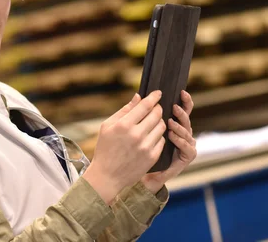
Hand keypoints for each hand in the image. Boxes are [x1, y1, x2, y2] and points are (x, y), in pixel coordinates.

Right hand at [82, 90, 166, 204]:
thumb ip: (124, 110)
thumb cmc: (105, 148)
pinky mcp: (152, 157)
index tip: (158, 93)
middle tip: (155, 107)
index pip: (145, 105)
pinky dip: (158, 136)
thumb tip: (138, 97)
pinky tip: (151, 136)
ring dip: (159, 121)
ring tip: (152, 122)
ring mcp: (146, 147)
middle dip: (157, 108)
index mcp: (124, 125)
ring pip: (161, 126)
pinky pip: (162, 140)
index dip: (154, 97)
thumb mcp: (107, 126)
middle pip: (156, 114)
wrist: (107, 175)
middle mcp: (136, 135)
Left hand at [141, 90, 196, 194]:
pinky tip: (172, 136)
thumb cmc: (143, 150)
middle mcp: (183, 132)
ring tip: (170, 122)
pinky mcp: (187, 156)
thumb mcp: (139, 129)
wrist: (148, 174)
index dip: (184, 101)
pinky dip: (180, 141)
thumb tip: (138, 95)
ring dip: (179, 126)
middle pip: (187, 118)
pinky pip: (188, 147)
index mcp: (175, 123)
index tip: (181, 92)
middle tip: (174, 107)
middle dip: (182, 112)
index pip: (183, 109)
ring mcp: (187, 144)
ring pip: (187, 131)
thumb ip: (141, 113)